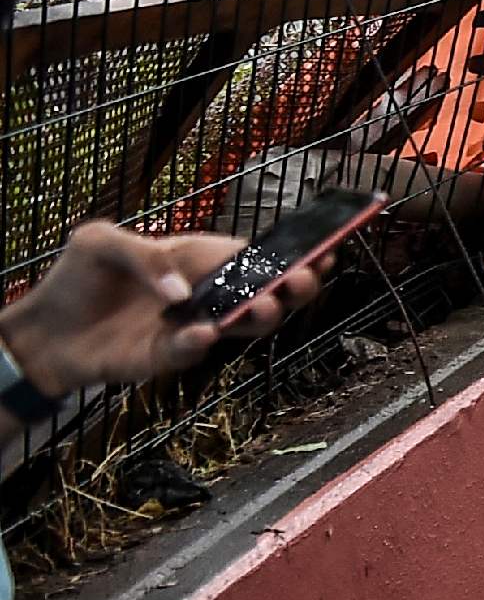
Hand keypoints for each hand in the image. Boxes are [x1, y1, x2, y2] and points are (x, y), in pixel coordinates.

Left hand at [0, 222, 323, 399]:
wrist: (44, 330)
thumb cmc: (74, 279)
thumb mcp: (99, 243)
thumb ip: (141, 254)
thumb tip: (180, 291)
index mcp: (197, 258)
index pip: (254, 254)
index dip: (292, 252)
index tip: (323, 248)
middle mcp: (205, 293)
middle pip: (267, 291)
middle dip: (294, 285)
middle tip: (302, 280)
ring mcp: (193, 326)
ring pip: (246, 325)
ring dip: (262, 316)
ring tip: (263, 308)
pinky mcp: (171, 356)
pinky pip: (195, 351)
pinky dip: (200, 344)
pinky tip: (199, 334)